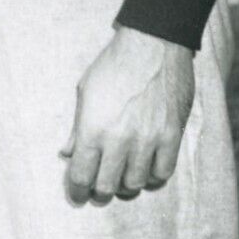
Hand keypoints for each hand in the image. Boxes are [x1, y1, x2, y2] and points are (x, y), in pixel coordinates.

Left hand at [60, 27, 194, 203]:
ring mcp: (148, 140)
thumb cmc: (113, 65)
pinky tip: (146, 170)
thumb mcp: (85, 92)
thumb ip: (76, 127)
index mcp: (92, 128)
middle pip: (107, 186)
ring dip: (126, 185)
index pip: (81, 175)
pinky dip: (153, 177)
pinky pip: (162, 173)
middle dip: (99, 192)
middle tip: (98, 190)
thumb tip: (66, 153)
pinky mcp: (172, 136)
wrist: (152, 45)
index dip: (77, 191)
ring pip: (135, 184)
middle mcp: (119, 139)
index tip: (78, 194)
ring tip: (122, 178)